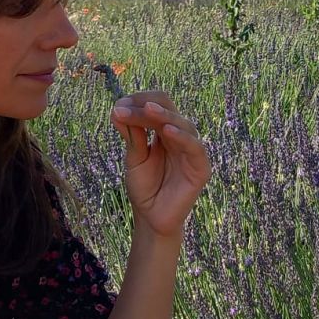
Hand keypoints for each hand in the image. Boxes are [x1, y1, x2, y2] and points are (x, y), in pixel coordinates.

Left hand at [109, 90, 209, 238]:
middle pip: (169, 109)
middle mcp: (180, 137)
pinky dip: (182, 136)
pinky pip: (194, 147)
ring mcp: (192, 151)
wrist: (151, 218)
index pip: (158, 104)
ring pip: (182, 124)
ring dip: (162, 116)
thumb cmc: (144, 187)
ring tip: (146, 111)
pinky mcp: (201, 168)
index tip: (118, 106)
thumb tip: (118, 109)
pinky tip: (166, 130)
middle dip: (146, 106)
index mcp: (165, 132)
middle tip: (124, 108)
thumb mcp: (134, 158)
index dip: (139, 101)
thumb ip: (132, 136)